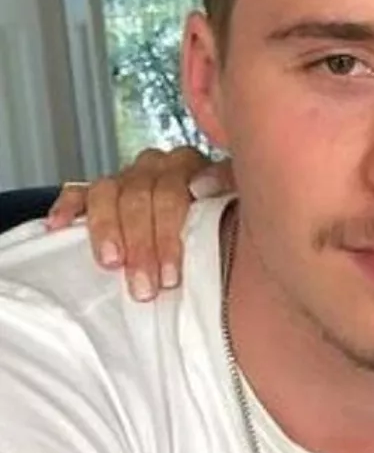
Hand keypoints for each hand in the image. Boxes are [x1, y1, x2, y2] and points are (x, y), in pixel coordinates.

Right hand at [46, 146, 234, 300]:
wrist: (212, 221)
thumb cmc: (223, 222)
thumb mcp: (235, 209)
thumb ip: (227, 192)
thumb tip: (204, 187)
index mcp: (189, 166)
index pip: (172, 193)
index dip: (168, 237)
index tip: (169, 276)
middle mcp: (155, 166)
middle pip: (140, 198)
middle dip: (142, 247)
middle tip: (144, 287)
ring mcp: (126, 176)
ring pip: (108, 193)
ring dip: (108, 231)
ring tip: (112, 265)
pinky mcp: (99, 190)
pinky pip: (78, 192)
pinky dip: (67, 207)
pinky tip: (59, 226)